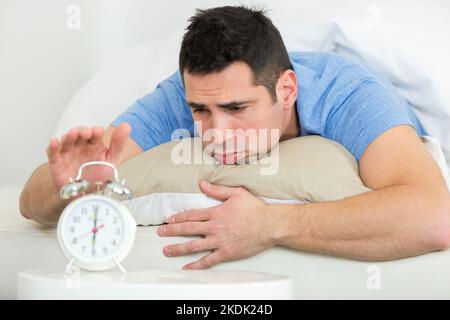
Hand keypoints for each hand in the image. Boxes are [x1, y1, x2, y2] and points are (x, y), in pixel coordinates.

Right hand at [46, 123, 130, 189]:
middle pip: (79, 134)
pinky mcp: (57, 163)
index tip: (98, 132)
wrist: (86, 195)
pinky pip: (52, 153)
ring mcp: (68, 153)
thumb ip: (118, 144)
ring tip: (73, 134)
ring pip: (67, 141)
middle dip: (82, 132)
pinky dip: (52, 147)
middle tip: (87, 133)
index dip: (96, 131)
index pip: (94, 134)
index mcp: (94, 144)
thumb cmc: (98, 176)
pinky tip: (54, 142)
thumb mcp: (112, 160)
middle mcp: (80, 146)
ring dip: (69, 136)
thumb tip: (126, 126)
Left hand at [158, 180, 275, 268]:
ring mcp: (219, 241)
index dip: (178, 217)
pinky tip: (187, 268)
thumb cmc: (255, 209)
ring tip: (166, 250)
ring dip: (178, 248)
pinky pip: (208, 261)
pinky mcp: (226, 253)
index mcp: (215, 213)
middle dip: (171, 231)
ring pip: (193, 246)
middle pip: (188, 229)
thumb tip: (202, 184)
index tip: (169, 219)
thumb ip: (217, 190)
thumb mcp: (236, 193)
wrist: (269, 225)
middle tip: (160, 232)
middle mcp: (214, 227)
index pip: (192, 215)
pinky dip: (196, 265)